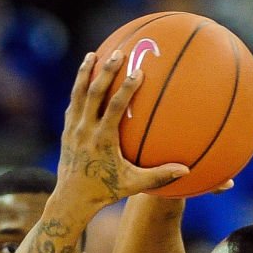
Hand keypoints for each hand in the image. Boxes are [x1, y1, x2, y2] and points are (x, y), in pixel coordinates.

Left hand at [56, 51, 188, 216]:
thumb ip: (158, 177)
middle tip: (118, 53)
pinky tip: (85, 77)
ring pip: (78, 94)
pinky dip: (78, 88)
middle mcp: (85, 131)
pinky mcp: (66, 130)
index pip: (114, 108)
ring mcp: (73, 129)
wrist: (71, 199)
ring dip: (85, 72)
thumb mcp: (132, 185)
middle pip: (94, 93)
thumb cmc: (104, 191)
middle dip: (106, 71)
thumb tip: (186, 171)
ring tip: (93, 54)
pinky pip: (73, 103)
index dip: (126, 89)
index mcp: (102, 141)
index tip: (138, 73)